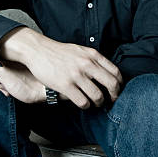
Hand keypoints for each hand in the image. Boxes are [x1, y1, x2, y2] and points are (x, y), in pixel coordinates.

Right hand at [0, 28, 122, 108]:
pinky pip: (83, 102)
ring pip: (98, 96)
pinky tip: (83, 103)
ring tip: (94, 103)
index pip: (115, 72)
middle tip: (110, 101)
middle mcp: (87, 64)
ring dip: (98, 103)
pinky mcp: (65, 85)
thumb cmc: (59, 52)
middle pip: (111, 85)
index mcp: (93, 55)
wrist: (38, 50)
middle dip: (114, 96)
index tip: (117, 90)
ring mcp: (76, 75)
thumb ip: (93, 59)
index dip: (119, 84)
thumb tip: (107, 73)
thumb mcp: (80, 50)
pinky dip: (86, 106)